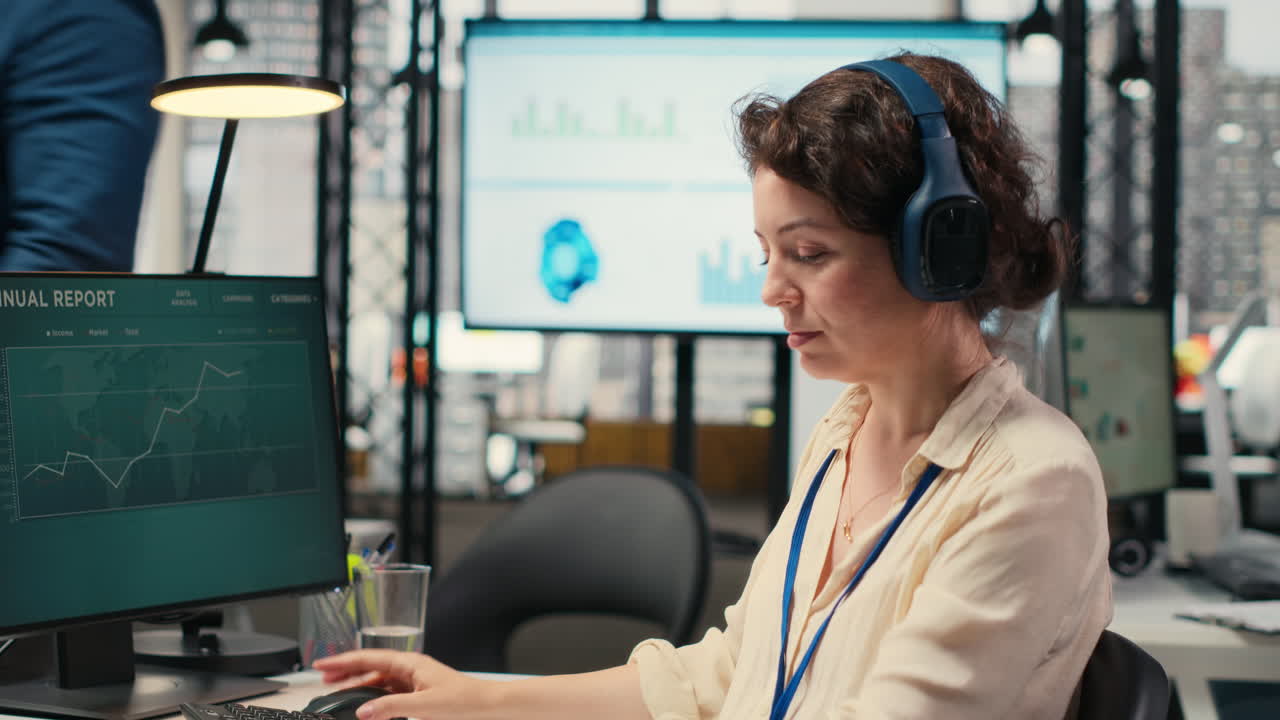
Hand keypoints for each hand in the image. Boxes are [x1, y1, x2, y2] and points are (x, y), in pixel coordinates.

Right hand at [312, 650, 498, 719]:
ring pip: (379, 681)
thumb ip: (392, 708)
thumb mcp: (425, 706)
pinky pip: (390, 692)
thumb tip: (363, 711)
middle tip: (323, 678)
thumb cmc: (465, 701)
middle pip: (371, 667)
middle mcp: (411, 668)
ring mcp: (415, 680)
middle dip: (346, 671)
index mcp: (411, 663)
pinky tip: (367, 705)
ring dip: (358, 685)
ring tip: (339, 691)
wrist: (490, 707)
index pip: (369, 658)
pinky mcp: (419, 694)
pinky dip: (375, 698)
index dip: (342, 661)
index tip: (321, 664)